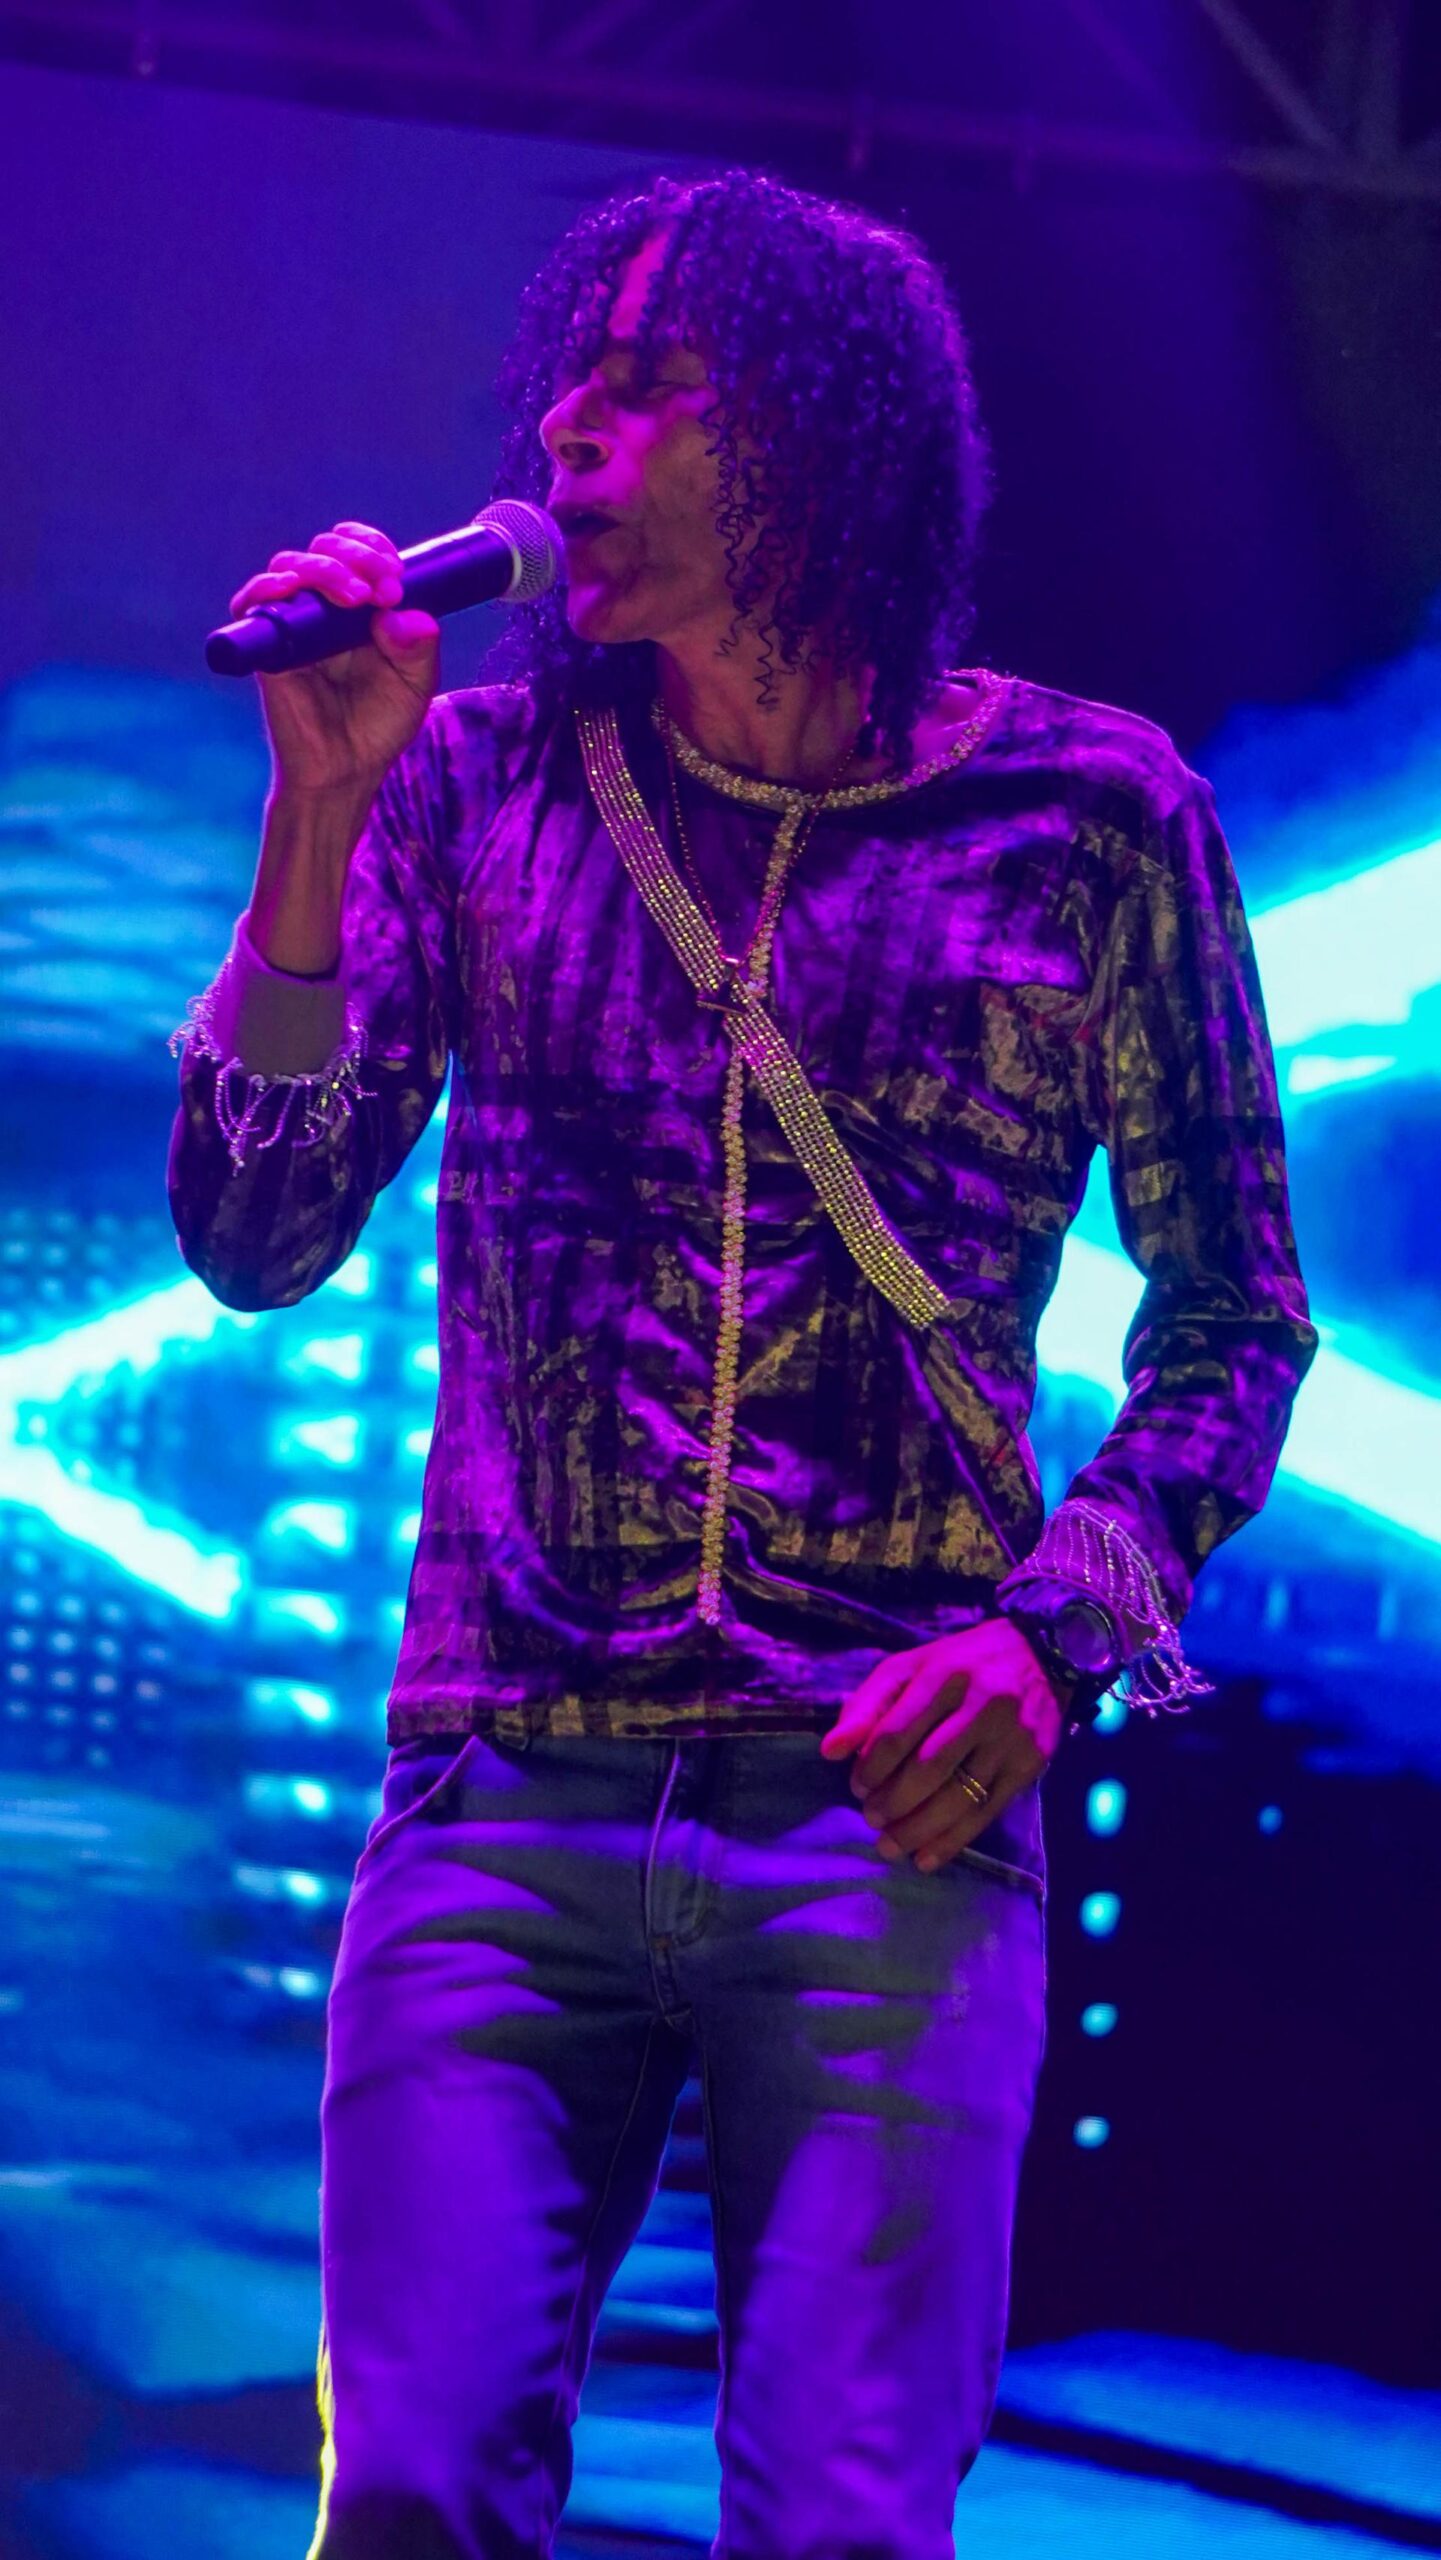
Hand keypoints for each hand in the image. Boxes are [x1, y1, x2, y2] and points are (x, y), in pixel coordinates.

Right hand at [229, 520, 439, 794]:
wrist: (346, 770)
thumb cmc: (379, 726)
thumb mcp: (415, 685)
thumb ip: (419, 649)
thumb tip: (401, 613)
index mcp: (358, 605)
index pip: (357, 550)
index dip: (372, 548)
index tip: (395, 576)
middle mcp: (322, 606)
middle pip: (323, 548)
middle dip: (354, 554)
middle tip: (381, 587)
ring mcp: (292, 622)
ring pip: (290, 566)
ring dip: (322, 568)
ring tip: (355, 597)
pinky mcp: (266, 646)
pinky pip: (250, 603)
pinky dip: (266, 588)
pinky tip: (290, 589)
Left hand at [819, 1618, 1068, 1871]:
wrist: (1039, 1657)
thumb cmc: (959, 1665)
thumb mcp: (909, 1668)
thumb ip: (867, 1706)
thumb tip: (831, 1751)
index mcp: (945, 1674)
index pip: (898, 1732)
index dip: (872, 1767)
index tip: (857, 1787)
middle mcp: (983, 1703)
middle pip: (929, 1768)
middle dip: (894, 1801)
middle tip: (872, 1819)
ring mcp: (1012, 1736)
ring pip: (960, 1796)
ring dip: (919, 1829)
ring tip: (891, 1846)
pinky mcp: (1032, 1762)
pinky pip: (988, 1811)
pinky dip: (954, 1840)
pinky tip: (927, 1857)